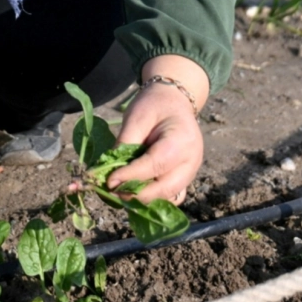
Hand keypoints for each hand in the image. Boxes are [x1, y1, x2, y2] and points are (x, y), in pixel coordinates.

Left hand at [105, 56, 207, 204]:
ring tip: (121, 192)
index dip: (131, 176)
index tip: (109, 182)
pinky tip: (136, 192)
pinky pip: (172, 196)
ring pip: (168, 196)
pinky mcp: (186, 178)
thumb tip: (109, 171)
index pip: (155, 165)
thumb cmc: (155, 106)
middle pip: (165, 188)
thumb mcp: (136, 117)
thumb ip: (125, 143)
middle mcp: (192, 160)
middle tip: (112, 191)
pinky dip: (155, 198)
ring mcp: (192, 171)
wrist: (174, 102)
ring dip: (144, 199)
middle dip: (137, 194)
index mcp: (182, 140)